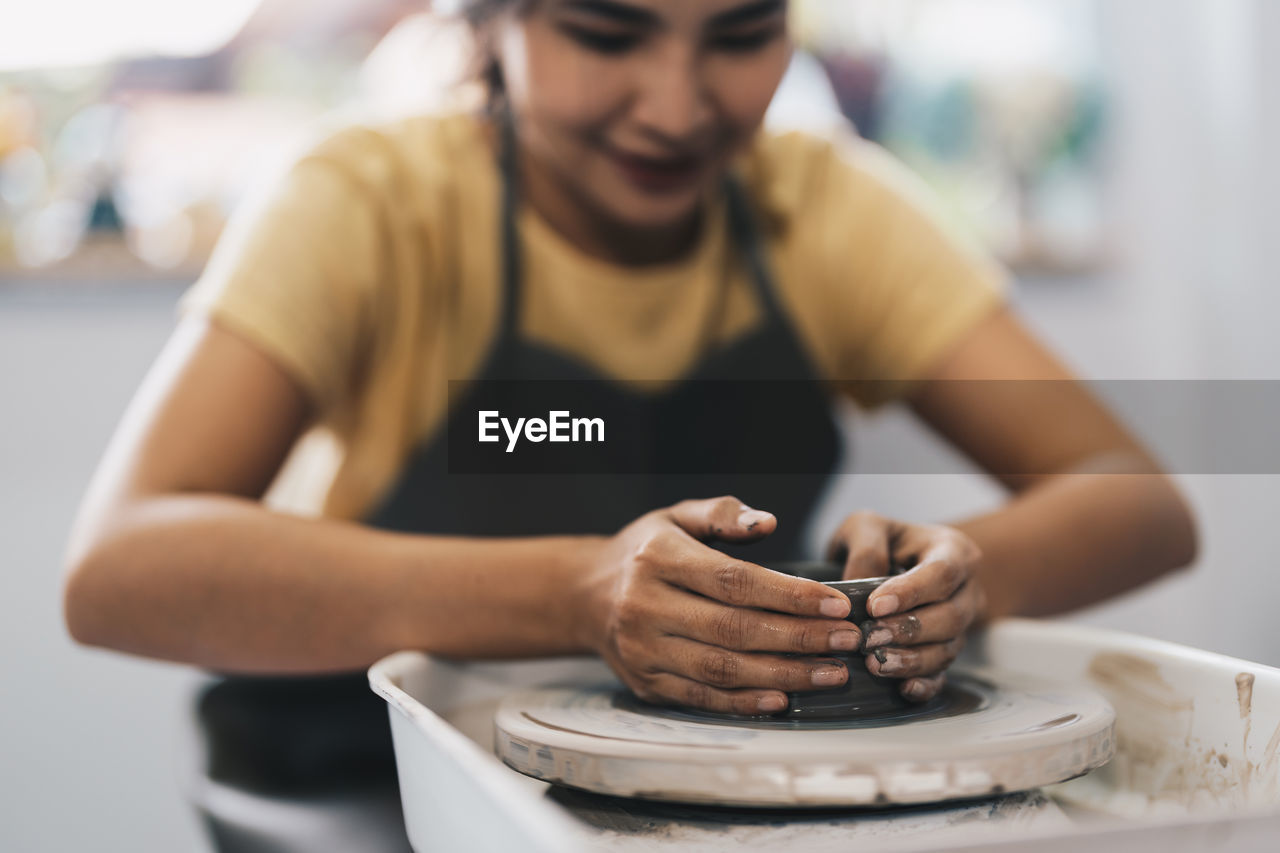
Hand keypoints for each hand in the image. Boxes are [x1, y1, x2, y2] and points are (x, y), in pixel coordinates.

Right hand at [573, 497, 859, 715]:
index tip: (836, 603)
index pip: (734, 580)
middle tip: (848, 640)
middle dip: (799, 637)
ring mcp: (642, 650)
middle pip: (733, 628)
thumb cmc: (646, 551)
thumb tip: (767, 522)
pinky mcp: (645, 683)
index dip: (789, 594)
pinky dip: (744, 702)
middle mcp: (645, 605)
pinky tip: (783, 698)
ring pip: (722, 669)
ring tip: (831, 674)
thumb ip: (723, 514)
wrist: (585, 594)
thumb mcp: (676, 516)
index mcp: (659, 557)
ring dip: (783, 675)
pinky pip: (701, 697)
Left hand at [827, 511, 985, 702]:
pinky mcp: (947, 649)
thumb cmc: (881, 540)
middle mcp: (966, 589)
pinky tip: (904, 689)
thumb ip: (865, 550)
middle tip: (869, 638)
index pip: (941, 574)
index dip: (910, 593)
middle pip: (951, 616)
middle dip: (909, 631)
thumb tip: (856, 594)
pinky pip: (944, 673)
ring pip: (948, 648)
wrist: (895, 559)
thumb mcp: (867, 526)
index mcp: (952, 550)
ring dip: (912, 660)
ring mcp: (961, 623)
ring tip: (876, 664)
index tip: (875, 606)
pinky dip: (926, 684)